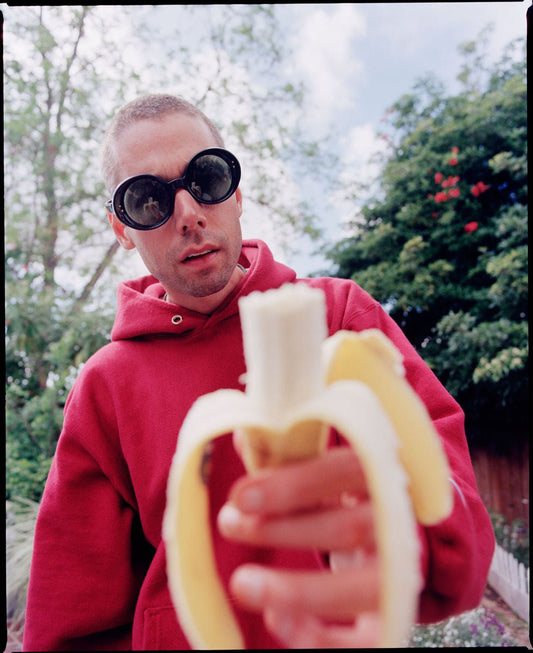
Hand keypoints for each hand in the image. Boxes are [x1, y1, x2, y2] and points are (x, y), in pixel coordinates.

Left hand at [217, 445, 380, 647]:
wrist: (399, 531)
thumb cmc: (348, 490)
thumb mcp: (326, 465)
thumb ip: (289, 453)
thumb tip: (242, 432)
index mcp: (383, 472)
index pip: (345, 470)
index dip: (294, 484)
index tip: (240, 495)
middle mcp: (399, 521)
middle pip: (351, 527)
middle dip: (284, 529)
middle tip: (228, 524)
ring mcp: (402, 571)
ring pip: (363, 588)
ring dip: (298, 590)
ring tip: (242, 584)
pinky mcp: (395, 615)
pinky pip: (367, 639)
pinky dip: (321, 638)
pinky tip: (276, 622)